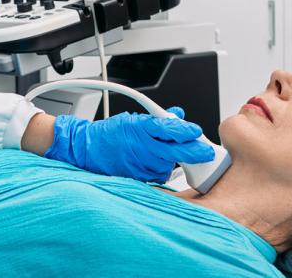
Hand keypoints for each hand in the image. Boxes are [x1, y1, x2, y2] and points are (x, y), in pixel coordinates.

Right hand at [44, 107, 215, 182]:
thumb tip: (178, 114)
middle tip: (205, 153)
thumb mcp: (133, 120)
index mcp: (140, 128)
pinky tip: (156, 163)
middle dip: (193, 152)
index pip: (169, 129)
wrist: (86, 150)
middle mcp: (141, 147)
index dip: (186, 131)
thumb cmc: (108, 134)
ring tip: (166, 153)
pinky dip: (161, 170)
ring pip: (168, 165)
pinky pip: (158, 176)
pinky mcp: (137, 178)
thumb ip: (157, 120)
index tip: (197, 131)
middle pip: (175, 151)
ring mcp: (139, 164)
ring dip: (173, 160)